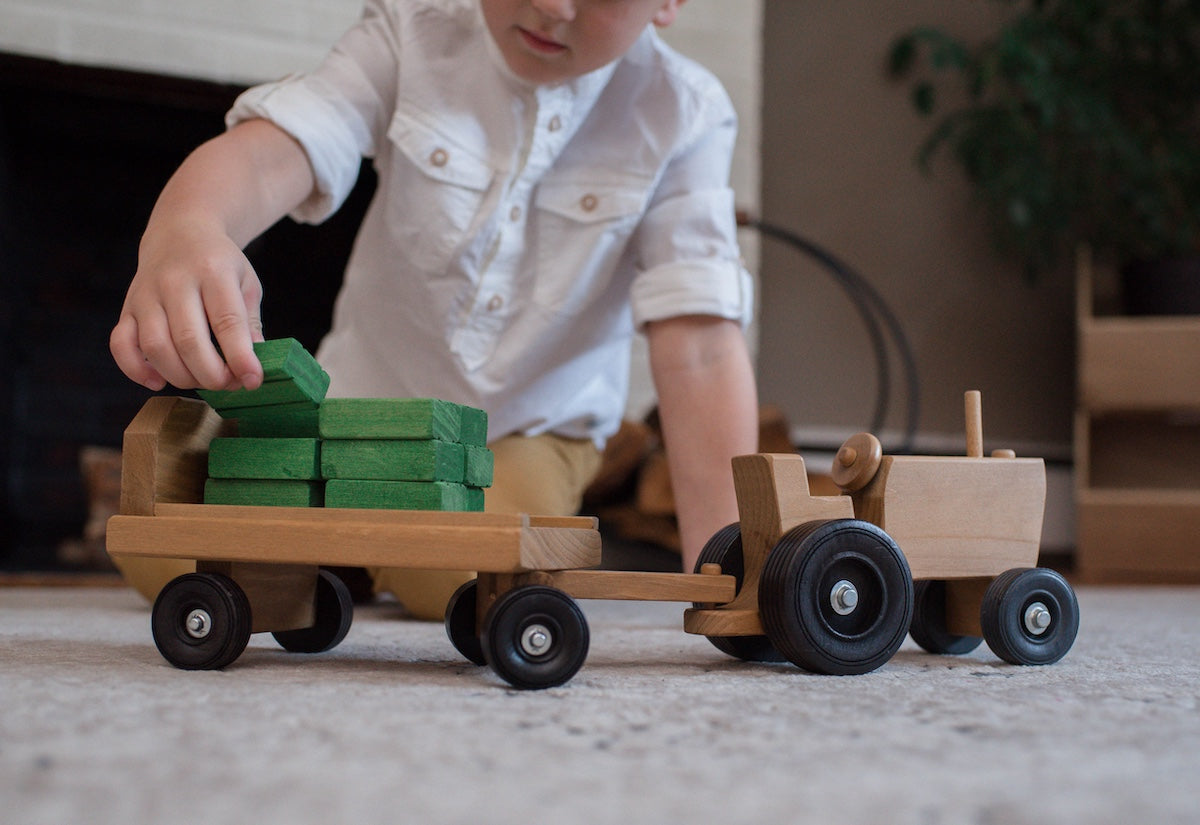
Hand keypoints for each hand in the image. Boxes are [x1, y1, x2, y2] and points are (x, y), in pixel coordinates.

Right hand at [110, 218, 265, 391]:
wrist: (179, 233)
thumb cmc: (219, 264)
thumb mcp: (246, 283)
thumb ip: (249, 323)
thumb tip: (251, 367)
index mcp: (212, 271)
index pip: (226, 321)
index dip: (240, 357)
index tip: (253, 380)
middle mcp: (174, 282)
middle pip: (188, 339)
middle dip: (211, 373)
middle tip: (228, 384)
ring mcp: (146, 295)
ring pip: (155, 346)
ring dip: (180, 376)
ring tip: (202, 380)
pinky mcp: (127, 307)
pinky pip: (120, 344)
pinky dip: (135, 370)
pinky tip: (159, 381)